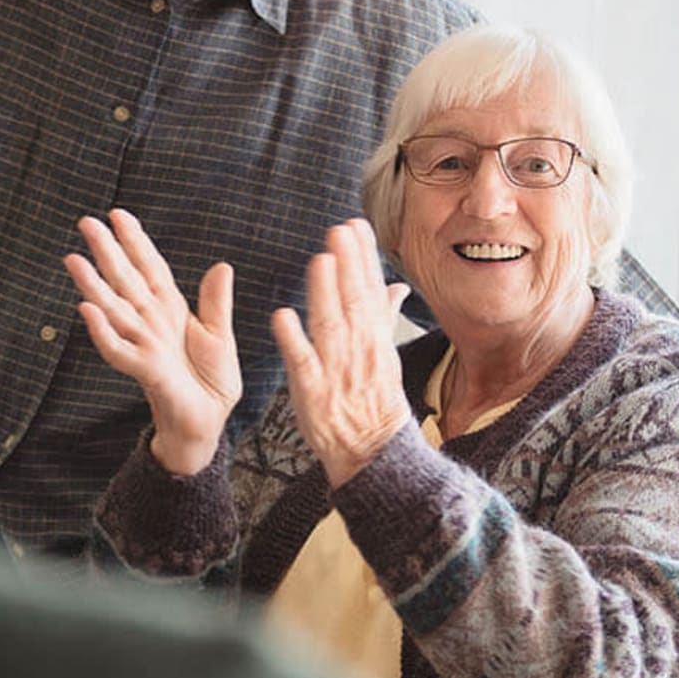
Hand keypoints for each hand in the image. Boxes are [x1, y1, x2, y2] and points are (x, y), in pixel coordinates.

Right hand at [64, 208, 241, 474]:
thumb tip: (222, 265)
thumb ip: (216, 303)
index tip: (119, 214)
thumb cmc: (210, 382)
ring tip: (74, 259)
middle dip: (108, 252)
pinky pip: (118, 350)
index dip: (136, 242)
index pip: (150, 269)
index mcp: (170, 310)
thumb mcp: (220, 336)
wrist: (208, 422)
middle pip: (126, 281)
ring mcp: (145, 345)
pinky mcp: (146, 370)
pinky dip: (103, 332)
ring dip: (93, 285)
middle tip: (87, 222)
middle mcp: (152, 323)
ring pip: (114, 309)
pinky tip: (88, 310)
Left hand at [271, 219, 411, 488]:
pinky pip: (302, 362)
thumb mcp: (385, 356)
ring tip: (320, 260)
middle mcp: (358, 349)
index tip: (356, 226)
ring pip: (330, 325)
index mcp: (374, 338)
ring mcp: (336, 369)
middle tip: (338, 231)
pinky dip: (293, 339)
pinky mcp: (313, 391)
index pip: (370, 289)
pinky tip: (281, 315)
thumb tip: (397, 285)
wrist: (372, 450)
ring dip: (325, 292)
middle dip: (347, 264)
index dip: (363, 257)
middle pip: (353, 300)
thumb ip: (384, 317)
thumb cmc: (374, 401)